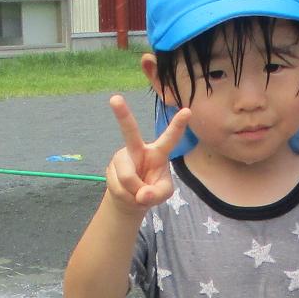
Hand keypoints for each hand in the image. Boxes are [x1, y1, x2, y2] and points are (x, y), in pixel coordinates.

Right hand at [105, 96, 189, 211]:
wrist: (130, 199)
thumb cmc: (152, 190)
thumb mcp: (163, 194)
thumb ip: (158, 194)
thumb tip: (142, 195)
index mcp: (158, 152)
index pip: (170, 138)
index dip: (178, 125)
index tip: (188, 111)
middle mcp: (137, 149)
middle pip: (129, 131)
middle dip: (122, 114)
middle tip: (115, 98)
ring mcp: (122, 157)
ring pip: (127, 176)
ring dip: (133, 193)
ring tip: (137, 195)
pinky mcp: (110, 168)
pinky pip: (119, 187)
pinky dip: (126, 197)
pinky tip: (127, 194)